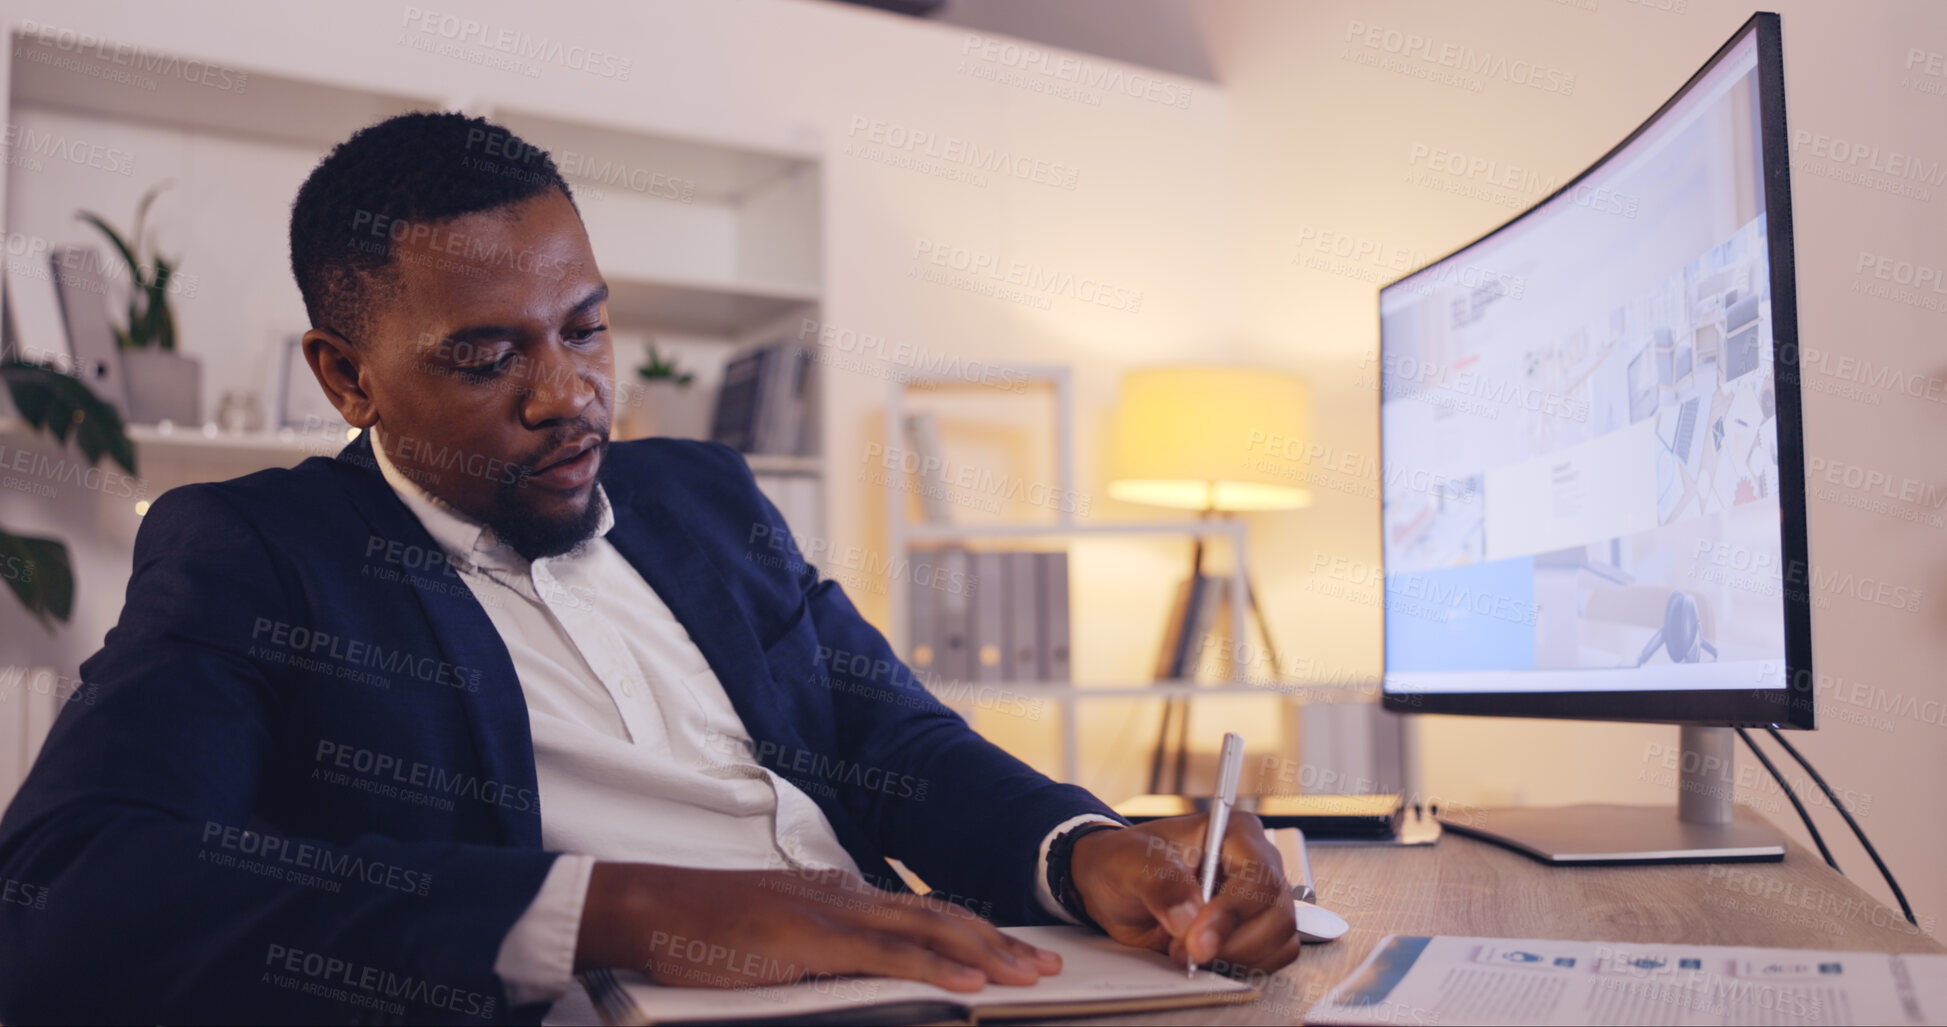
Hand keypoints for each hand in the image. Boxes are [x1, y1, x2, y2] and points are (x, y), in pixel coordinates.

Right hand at [575, 862, 1062, 991]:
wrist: (653, 909)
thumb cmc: (705, 931)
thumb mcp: (779, 943)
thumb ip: (825, 956)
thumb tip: (863, 980)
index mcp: (841, 898)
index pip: (925, 915)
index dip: (978, 934)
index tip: (1018, 954)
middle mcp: (846, 898)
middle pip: (942, 918)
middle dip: (1001, 943)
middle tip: (1049, 967)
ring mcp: (831, 914)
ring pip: (927, 931)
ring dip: (985, 954)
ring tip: (1028, 975)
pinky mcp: (812, 937)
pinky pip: (886, 955)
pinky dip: (935, 966)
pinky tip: (969, 980)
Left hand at [1068, 813, 1298, 973]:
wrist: (1115, 885)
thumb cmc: (1127, 861)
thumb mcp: (1131, 861)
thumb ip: (1160, 882)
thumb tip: (1188, 916)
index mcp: (1235, 833)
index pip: (1259, 877)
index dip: (1232, 913)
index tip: (1197, 939)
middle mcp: (1257, 866)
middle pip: (1278, 915)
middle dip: (1232, 943)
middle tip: (1187, 949)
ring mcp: (1260, 902)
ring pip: (1278, 942)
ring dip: (1233, 958)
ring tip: (1186, 948)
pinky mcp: (1255, 932)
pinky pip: (1268, 960)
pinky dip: (1237, 968)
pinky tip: (1203, 957)